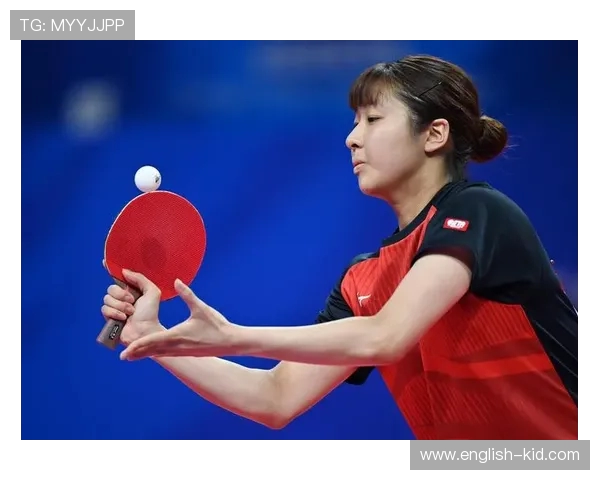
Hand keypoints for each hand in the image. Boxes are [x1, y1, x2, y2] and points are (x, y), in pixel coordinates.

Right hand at [101, 264, 164, 345]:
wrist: (145, 331)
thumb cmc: (151, 314)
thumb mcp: (152, 292)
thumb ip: (140, 279)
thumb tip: (124, 271)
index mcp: (132, 290)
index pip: (119, 278)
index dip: (111, 269)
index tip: (104, 261)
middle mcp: (122, 298)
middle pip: (111, 288)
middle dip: (121, 295)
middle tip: (132, 301)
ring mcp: (114, 308)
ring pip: (107, 299)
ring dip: (120, 306)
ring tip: (130, 313)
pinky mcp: (109, 317)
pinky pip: (104, 309)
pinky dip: (115, 313)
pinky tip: (123, 318)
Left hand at [120, 279, 234, 360]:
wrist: (230, 342)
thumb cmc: (217, 325)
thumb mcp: (201, 308)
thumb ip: (187, 294)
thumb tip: (176, 281)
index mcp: (177, 335)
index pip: (153, 341)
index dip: (138, 345)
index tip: (126, 349)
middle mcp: (176, 346)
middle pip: (152, 351)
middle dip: (137, 353)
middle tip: (122, 356)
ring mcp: (181, 351)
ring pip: (159, 353)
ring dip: (145, 354)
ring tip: (132, 356)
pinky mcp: (186, 351)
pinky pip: (167, 353)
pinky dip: (156, 353)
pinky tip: (153, 352)